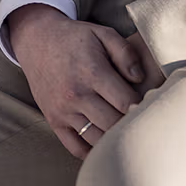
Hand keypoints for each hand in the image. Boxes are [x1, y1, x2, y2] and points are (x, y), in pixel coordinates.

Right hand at [8, 5, 147, 159]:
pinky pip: (76, 148)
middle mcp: (76, 95)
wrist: (37, 41)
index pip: (125, 102)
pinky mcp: (54, 121)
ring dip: (114, 138)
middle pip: (113, 124)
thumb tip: (140, 79)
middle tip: (140, 120)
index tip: (148, 103)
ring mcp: (63, 111)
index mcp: (92, 72)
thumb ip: (125, 53)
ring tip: (125, 130)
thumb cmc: (75, 38)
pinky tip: (105, 143)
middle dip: (130, 123)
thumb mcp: (102, 34)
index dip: (141, 105)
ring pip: (97, 139)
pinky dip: (92, 151)